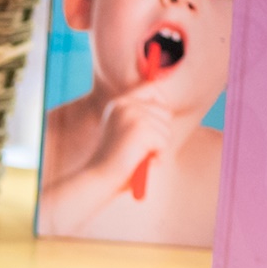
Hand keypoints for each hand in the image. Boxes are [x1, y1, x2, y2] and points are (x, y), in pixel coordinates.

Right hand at [85, 89, 201, 195]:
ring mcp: (134, 115)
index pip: (152, 89)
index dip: (160, 105)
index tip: (155, 125)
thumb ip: (141, 118)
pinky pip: (165, 142)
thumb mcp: (125, 132)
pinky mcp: (142, 128)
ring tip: (140, 156)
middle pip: (165, 111)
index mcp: (119, 103)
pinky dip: (158, 155)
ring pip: (167, 129)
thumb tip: (167, 110)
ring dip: (159, 147)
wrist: (99, 178)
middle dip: (161, 133)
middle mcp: (126, 104)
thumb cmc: (114, 162)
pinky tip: (142, 161)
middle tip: (143, 148)